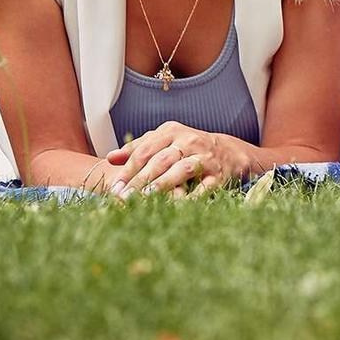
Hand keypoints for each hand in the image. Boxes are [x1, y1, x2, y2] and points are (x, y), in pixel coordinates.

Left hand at [106, 122, 251, 198]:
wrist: (228, 150)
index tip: (114, 188)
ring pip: (181, 170)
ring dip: (163, 184)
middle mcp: (189, 141)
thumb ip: (138, 147)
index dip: (128, 169)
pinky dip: (191, 198)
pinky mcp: (218, 174)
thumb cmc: (188, 147)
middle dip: (140, 180)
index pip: (145, 150)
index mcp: (172, 131)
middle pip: (160, 160)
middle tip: (123, 198)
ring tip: (146, 197)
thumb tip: (110, 157)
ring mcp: (205, 157)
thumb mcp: (164, 141)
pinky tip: (177, 207)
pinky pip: (204, 187)